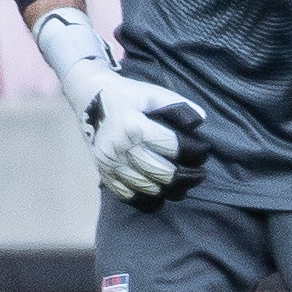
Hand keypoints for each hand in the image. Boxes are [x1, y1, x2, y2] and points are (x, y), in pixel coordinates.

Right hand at [81, 77, 210, 210]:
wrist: (88, 98)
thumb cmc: (126, 95)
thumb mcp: (151, 93)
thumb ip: (176, 104)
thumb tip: (201, 119)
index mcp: (134, 127)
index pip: (172, 147)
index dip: (193, 151)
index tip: (203, 151)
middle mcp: (121, 149)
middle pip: (162, 172)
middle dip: (186, 176)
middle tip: (199, 174)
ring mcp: (110, 164)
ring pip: (147, 187)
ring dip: (169, 190)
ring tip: (184, 185)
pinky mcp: (103, 173)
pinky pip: (128, 195)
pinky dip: (146, 198)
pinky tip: (160, 193)